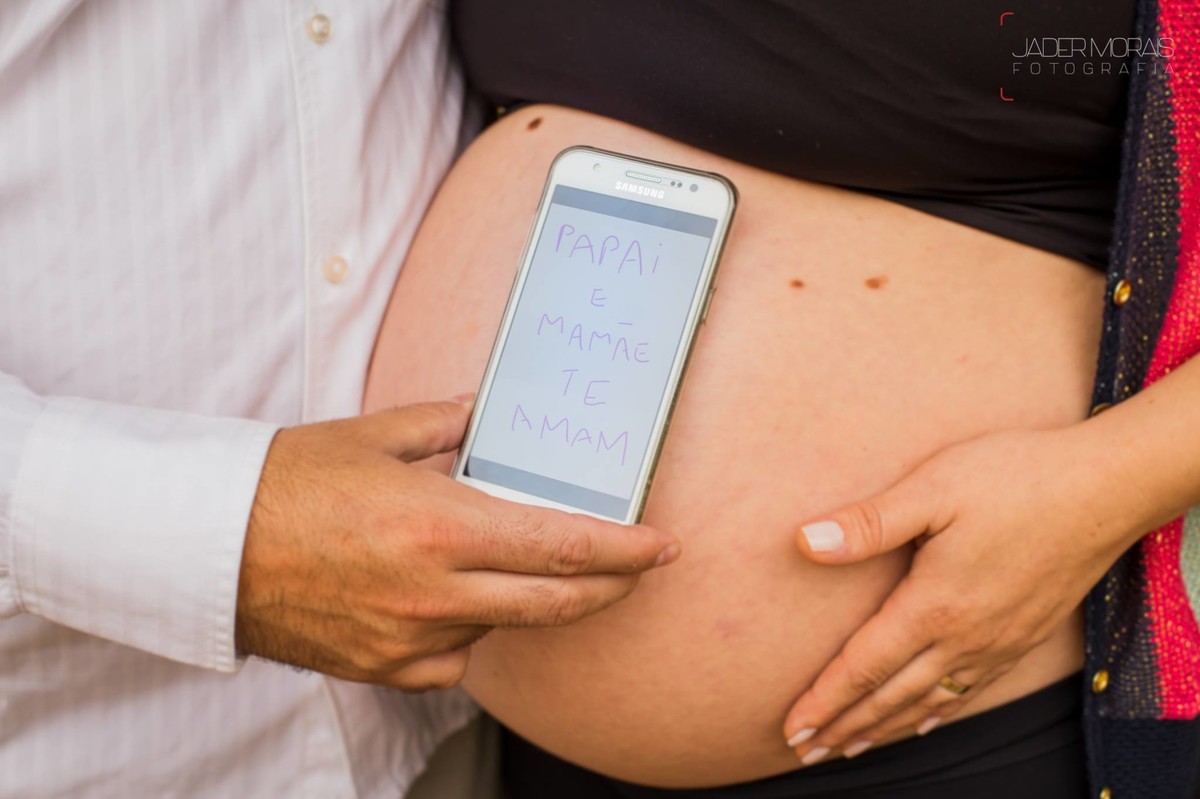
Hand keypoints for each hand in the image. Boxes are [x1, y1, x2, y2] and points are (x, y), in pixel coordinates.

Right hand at [236, 398, 679, 690]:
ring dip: (536, 603)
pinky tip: (460, 603)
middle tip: (638, 569)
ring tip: (536, 571)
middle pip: (557, 601)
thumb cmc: (288, 482)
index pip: (562, 545)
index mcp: (443, 525)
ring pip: (507, 628)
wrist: (210, 546)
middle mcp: (436, 589)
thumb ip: (442, 424)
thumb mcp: (373, 436)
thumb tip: (480, 414)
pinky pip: (456, 658)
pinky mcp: (385, 668)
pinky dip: (472, 631)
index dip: (624, 551)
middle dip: (611, 587)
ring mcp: (411, 637)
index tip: (662, 547)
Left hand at [781, 428, 1137, 763]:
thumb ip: (869, 523)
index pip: (864, 668)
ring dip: (886, 727)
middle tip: (806, 749)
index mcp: (934, 606)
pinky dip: (937, 714)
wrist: (1104, 488)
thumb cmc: (1015, 478)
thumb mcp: (932, 488)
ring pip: (929, 702)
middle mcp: (965, 637)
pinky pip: (969, 691)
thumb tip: (805, 542)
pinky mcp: (1022, 635)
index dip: (825, 700)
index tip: (792, 728)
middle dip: (844, 726)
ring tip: (851, 746)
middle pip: (891, 697)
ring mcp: (998, 642)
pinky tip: (924, 721)